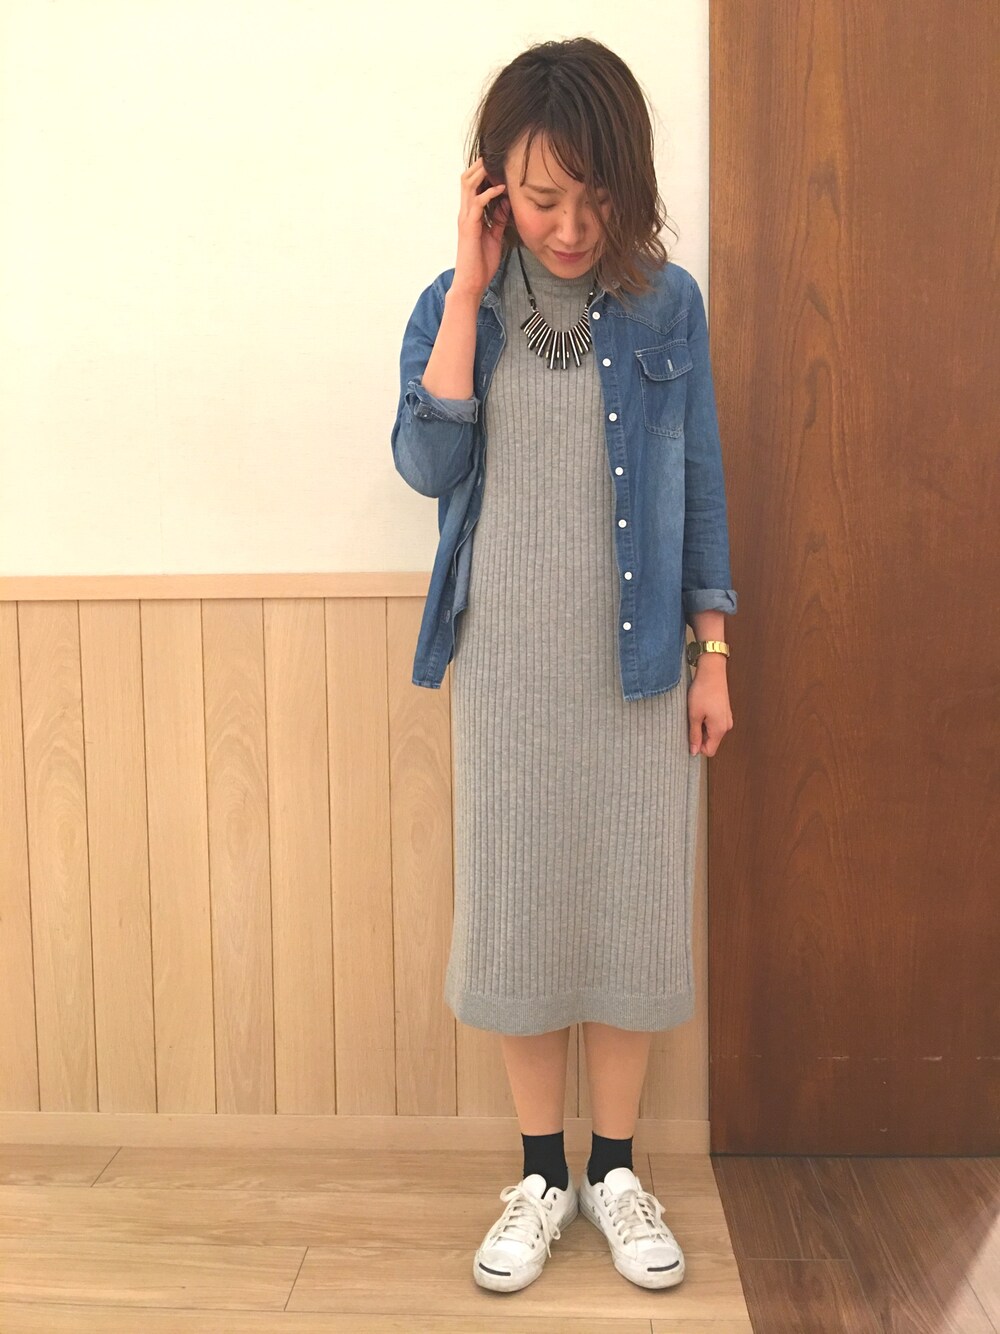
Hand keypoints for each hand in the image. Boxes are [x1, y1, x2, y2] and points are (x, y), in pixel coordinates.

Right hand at [453, 156, 510, 298]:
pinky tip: (501, 189)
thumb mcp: (495, 237)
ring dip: (482, 173)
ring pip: (468, 185)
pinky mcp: (469, 227)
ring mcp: (465, 219)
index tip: (499, 164)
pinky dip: (489, 193)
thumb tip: (506, 203)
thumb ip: (498, 220)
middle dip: (480, 166)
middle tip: (496, 156)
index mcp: (470, 215)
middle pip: (467, 179)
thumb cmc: (481, 263)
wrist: (471, 283)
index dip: (482, 172)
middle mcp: (465, 213)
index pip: (472, 186)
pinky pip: (477, 203)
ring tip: (496, 165)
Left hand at [687, 662, 733, 756]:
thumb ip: (694, 735)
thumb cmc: (702, 692)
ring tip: (696, 712)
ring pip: (712, 732)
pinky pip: (714, 724)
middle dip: (699, 736)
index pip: (709, 751)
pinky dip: (706, 720)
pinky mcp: (725, 712)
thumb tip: (694, 752)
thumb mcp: (694, 715)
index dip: (697, 746)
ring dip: (702, 727)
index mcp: (720, 729)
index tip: (689, 733)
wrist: (712, 672)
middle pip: (711, 742)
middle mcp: (726, 726)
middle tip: (691, 720)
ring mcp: (727, 718)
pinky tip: (701, 708)